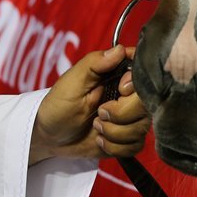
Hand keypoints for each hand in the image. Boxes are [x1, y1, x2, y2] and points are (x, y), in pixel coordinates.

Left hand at [30, 45, 150, 164]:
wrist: (50, 138)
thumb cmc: (58, 106)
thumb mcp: (71, 82)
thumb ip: (94, 63)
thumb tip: (121, 49)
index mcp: (120, 76)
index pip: (145, 76)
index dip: (134, 86)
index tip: (118, 90)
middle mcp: (131, 97)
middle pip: (146, 106)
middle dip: (119, 115)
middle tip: (98, 113)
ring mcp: (132, 118)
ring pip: (140, 129)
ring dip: (113, 133)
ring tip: (96, 126)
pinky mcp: (129, 139)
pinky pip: (134, 147)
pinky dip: (113, 147)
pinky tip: (100, 140)